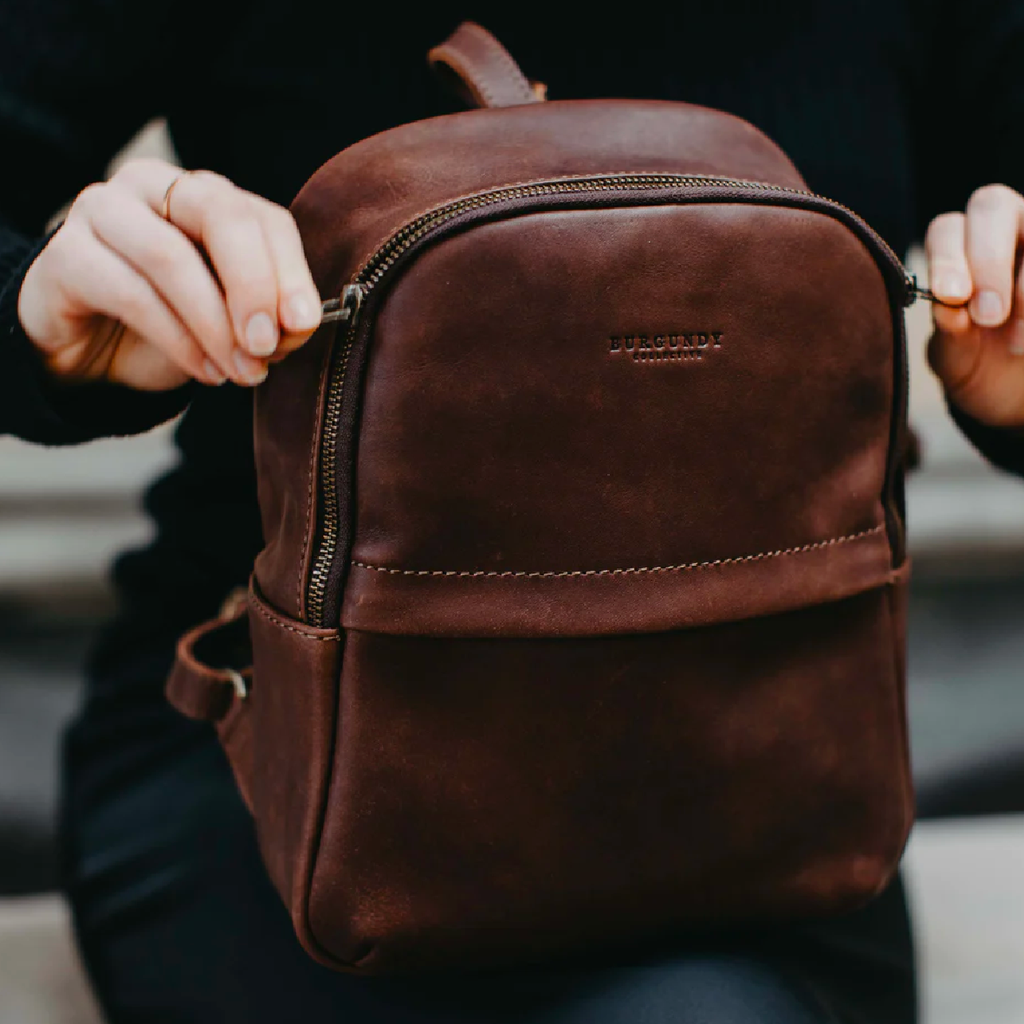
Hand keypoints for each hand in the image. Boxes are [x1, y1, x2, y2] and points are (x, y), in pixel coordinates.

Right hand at [17, 158, 321, 390]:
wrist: (88, 354)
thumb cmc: (169, 327)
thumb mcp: (231, 322)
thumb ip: (269, 317)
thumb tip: (297, 327)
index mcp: (204, 195)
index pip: (262, 217)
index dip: (289, 271)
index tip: (303, 325)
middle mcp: (152, 187)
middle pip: (220, 215)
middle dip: (254, 285)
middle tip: (268, 345)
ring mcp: (101, 212)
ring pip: (171, 258)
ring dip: (215, 325)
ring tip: (242, 371)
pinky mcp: (64, 256)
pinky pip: (129, 293)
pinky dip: (178, 339)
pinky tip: (205, 371)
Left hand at [926, 183, 1023, 427]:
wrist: (1020, 383)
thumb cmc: (982, 361)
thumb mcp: (959, 356)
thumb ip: (951, 333)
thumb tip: (949, 308)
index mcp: (957, 246)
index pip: (946, 230)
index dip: (947, 258)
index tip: (951, 297)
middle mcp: (1002, 225)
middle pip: (993, 206)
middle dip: (989, 261)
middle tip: (989, 316)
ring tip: (1017, 343)